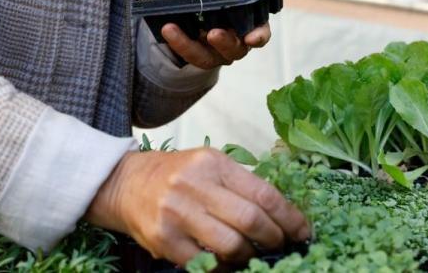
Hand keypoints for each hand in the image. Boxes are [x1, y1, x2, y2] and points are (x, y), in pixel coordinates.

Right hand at [85, 148, 310, 266]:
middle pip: (251, 221)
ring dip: (249, 256)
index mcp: (213, 164)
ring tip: (250, 254)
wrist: (125, 183)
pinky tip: (225, 262)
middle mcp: (195, 185)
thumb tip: (282, 215)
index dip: (289, 217)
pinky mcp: (164, 239)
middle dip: (274, 239)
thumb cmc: (174, 175)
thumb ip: (239, 184)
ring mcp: (177, 214)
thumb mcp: (208, 165)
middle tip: (279, 245)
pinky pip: (205, 264)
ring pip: (231, 246)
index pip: (264, 193)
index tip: (302, 231)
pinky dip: (222, 268)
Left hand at [161, 0, 281, 69]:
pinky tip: (166, 28)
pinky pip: (187, 53)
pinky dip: (176, 42)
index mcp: (250, 25)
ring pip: (206, 57)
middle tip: (213, 33)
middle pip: (235, 49)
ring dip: (188, 44)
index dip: (258, 37)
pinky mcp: (194, 53)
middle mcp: (235, 42)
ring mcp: (214, 52)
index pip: (260, 35)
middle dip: (225, 42)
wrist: (200, 6)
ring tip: (171, 28)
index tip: (252, 37)